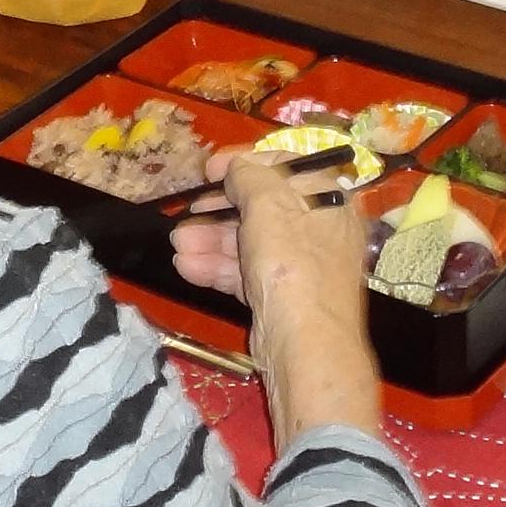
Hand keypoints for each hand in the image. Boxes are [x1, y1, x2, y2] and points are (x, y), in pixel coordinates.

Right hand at [167, 146, 382, 449]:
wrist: (304, 343)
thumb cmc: (291, 260)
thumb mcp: (268, 202)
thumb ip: (248, 175)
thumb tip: (239, 169)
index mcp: (327, 198)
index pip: (285, 167)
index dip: (244, 164)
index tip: (209, 169)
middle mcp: (319, 229)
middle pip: (262, 208)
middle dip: (219, 210)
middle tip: (187, 212)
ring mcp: (301, 265)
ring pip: (250, 242)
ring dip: (210, 240)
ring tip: (177, 244)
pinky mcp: (282, 296)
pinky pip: (247, 272)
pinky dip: (218, 267)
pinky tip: (186, 268)